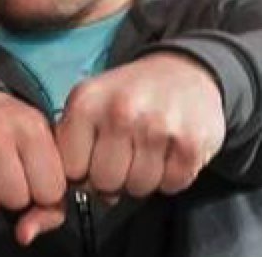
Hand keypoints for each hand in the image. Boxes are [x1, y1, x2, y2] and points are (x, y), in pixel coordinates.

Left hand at [55, 52, 225, 200]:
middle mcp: (121, 111)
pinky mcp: (191, 144)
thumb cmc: (129, 94)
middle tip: (122, 155)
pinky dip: (170, 177)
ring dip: (142, 178)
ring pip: (138, 187)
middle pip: (105, 182)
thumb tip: (84, 190)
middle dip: (112, 177)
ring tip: (145, 151)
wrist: (182, 71)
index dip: (82, 171)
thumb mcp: (89, 102)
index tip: (91, 159)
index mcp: (87, 101)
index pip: (71, 168)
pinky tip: (167, 152)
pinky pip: (172, 185)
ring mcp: (158, 127)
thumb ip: (74, 144)